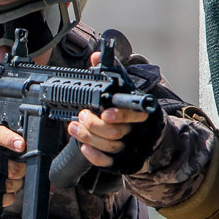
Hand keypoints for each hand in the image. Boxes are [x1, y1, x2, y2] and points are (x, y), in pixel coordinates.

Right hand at [0, 120, 25, 212]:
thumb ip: (5, 138)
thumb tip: (24, 147)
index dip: (9, 140)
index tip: (21, 146)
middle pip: (1, 163)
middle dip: (18, 169)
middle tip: (21, 170)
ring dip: (14, 185)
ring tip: (14, 182)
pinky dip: (5, 198)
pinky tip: (6, 194)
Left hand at [67, 50, 163, 172]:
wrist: (145, 135)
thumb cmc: (128, 107)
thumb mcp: (122, 86)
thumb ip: (110, 70)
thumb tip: (96, 56)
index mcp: (142, 112)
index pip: (133, 114)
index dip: (119, 115)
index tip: (105, 113)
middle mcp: (137, 131)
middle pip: (116, 132)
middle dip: (94, 125)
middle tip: (82, 115)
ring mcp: (130, 147)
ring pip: (109, 146)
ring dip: (88, 137)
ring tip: (74, 127)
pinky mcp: (121, 161)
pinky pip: (107, 162)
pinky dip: (94, 155)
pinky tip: (83, 146)